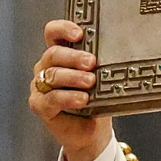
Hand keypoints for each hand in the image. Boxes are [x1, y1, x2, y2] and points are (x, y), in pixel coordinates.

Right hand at [29, 20, 111, 160]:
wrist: (92, 131)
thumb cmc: (97, 99)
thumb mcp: (102, 77)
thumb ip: (101, 63)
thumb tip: (121, 50)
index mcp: (61, 54)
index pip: (53, 33)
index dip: (63, 29)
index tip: (79, 33)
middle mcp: (47, 66)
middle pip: (54, 54)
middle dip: (74, 57)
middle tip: (92, 63)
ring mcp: (41, 86)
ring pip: (52, 75)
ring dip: (73, 77)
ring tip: (90, 82)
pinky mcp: (40, 105)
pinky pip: (50, 98)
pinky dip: (68, 97)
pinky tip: (82, 99)